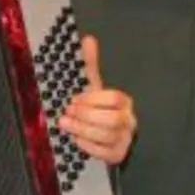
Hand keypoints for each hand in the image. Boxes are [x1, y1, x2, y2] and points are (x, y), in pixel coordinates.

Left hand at [59, 35, 136, 164]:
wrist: (100, 133)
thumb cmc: (95, 108)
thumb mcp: (92, 86)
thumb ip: (90, 64)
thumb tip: (88, 39)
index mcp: (124, 102)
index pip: (114, 98)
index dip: (92, 99)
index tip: (75, 99)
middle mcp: (128, 121)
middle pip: (112, 119)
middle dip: (86, 116)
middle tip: (67, 112)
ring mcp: (124, 139)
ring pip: (107, 135)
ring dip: (83, 130)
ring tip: (66, 124)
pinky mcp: (117, 155)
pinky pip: (104, 152)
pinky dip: (88, 146)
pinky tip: (76, 139)